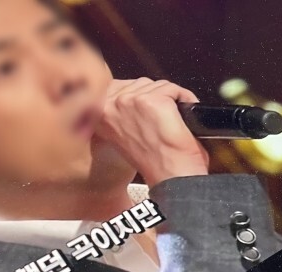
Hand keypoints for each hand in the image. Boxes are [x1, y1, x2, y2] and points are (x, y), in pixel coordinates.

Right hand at [94, 78, 209, 186]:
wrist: (170, 176)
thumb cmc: (151, 163)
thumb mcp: (121, 133)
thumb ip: (118, 111)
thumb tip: (127, 95)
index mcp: (97, 115)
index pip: (115, 85)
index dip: (137, 96)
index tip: (146, 111)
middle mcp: (109, 106)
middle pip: (140, 84)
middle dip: (156, 99)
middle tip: (160, 124)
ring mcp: (130, 102)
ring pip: (157, 86)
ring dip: (171, 101)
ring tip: (169, 125)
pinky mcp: (152, 101)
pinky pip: (174, 89)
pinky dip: (185, 101)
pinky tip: (180, 121)